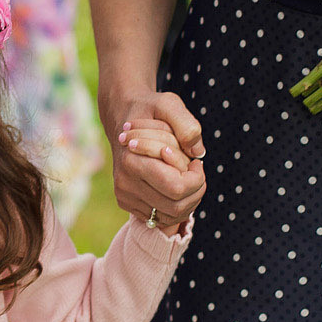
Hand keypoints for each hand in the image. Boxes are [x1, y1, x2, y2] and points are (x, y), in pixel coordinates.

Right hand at [106, 92, 205, 228]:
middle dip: (195, 191)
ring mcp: (124, 195)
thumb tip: (198, 153)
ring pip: (170, 216)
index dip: (196, 179)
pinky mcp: (126, 202)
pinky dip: (175, 205)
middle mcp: (124, 183)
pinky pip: (159, 217)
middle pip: (176, 207)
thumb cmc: (150, 111)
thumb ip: (187, 125)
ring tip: (187, 178)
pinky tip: (175, 185)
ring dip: (187, 200)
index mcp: (132, 161)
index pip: (177, 188)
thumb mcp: (170, 105)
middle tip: (196, 172)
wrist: (123, 118)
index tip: (197, 162)